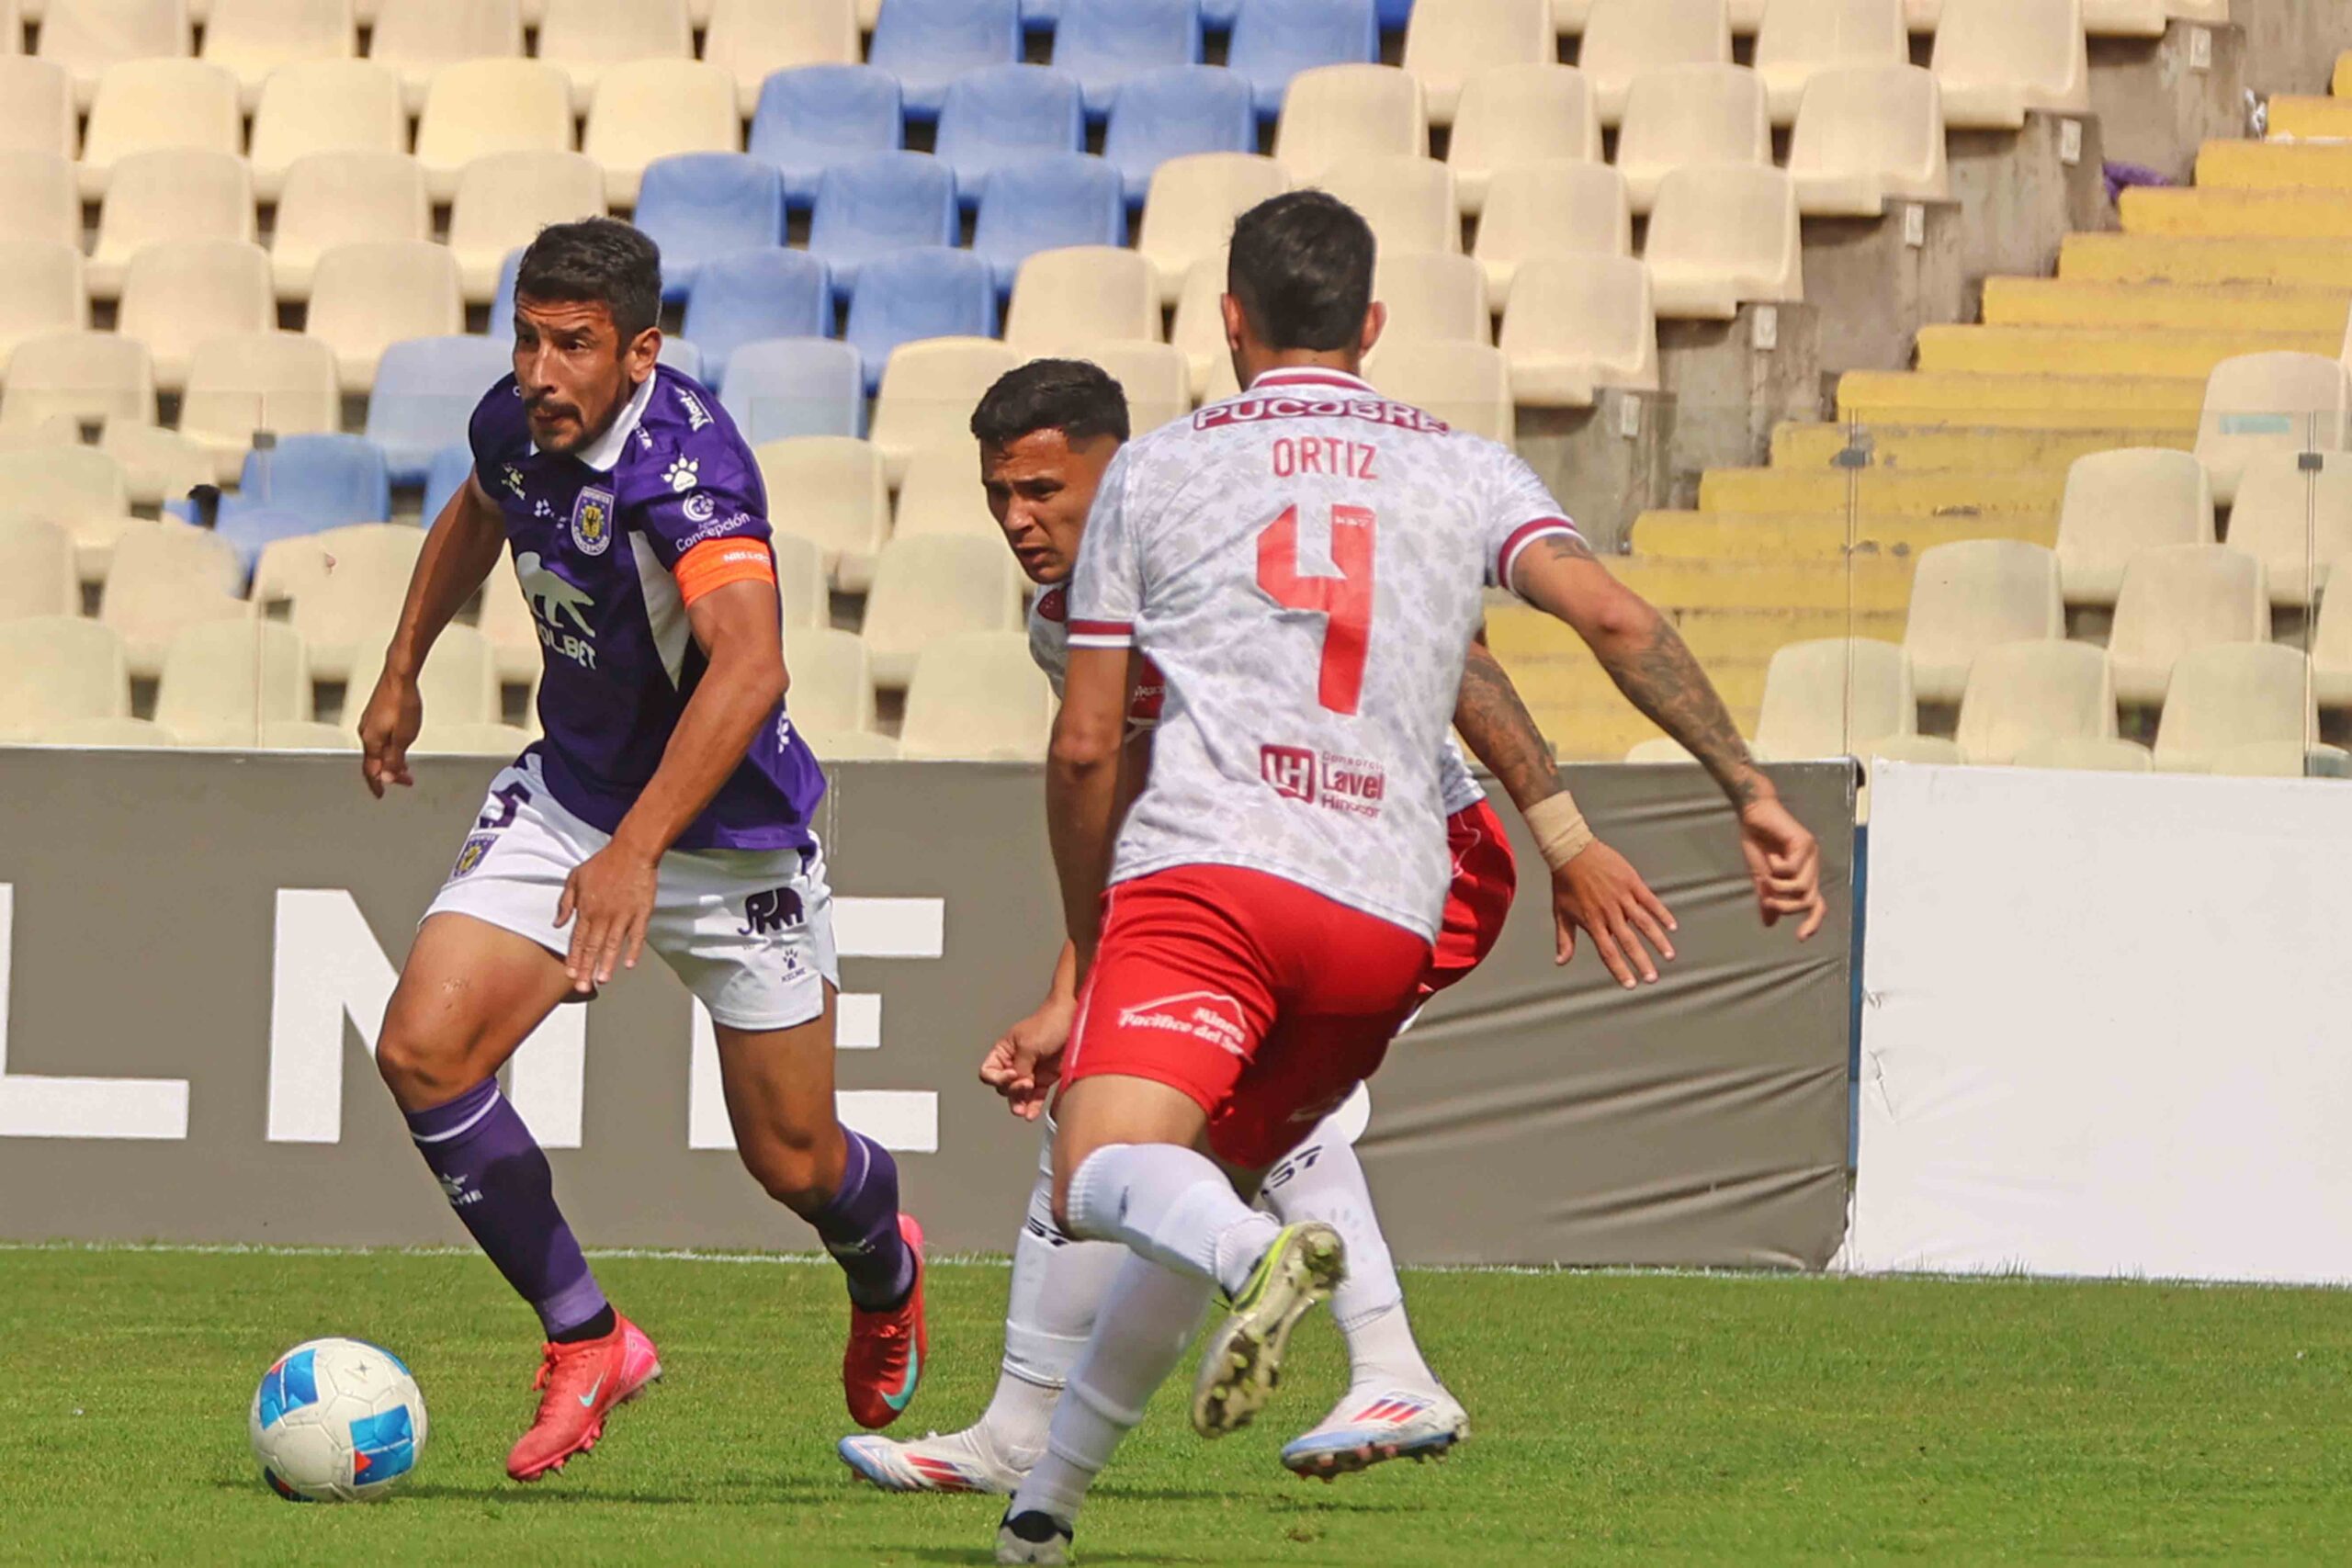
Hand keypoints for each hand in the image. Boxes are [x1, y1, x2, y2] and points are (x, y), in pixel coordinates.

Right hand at [357, 667, 421, 798]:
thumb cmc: (402, 701)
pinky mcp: (375, 713)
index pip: (370, 771)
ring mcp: (369, 721)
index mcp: (371, 741)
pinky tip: (397, 745)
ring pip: (377, 749)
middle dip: (389, 773)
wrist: (400, 675)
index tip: (381, 794)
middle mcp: (366, 732)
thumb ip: (395, 759)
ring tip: (404, 765)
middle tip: (404, 780)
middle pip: (374, 761)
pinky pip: (379, 737)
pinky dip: (388, 747)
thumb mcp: (404, 737)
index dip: (377, 784)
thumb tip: (389, 777)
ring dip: (390, 760)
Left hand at [554, 840, 659, 994]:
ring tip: (602, 980)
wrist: (631, 851)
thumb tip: (557, 923)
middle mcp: (603, 915)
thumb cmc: (604, 862)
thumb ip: (565, 902)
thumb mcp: (575, 877)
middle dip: (587, 969)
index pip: (578, 939)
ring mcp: (623, 914)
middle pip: (593, 947)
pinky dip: (634, 950)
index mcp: (586, 908)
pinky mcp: (642, 912)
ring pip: (613, 944)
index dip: (574, 958)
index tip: (570, 975)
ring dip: (607, 964)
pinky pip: (638, 935)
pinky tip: (630, 964)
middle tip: (583, 987)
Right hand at [978, 998, 1073, 1121]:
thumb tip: (1019, 1085)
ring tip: (1023, 1111)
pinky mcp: (1045, 1079)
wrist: (1074, 1020)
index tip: (1011, 1074)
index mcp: (1004, 1051)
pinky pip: (1035, 1097)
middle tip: (1026, 1084)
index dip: (996, 1078)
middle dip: (1012, 1089)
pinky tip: (1031, 1114)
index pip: (988, 1072)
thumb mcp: (1028, 1044)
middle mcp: (1014, 1063)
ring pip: (1018, 1095)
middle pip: (1003, 1086)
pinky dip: (1033, 1106)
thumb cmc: (1049, 1023)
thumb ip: (1020, 1067)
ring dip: (1019, 1103)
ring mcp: (1030, 1072)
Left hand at [1553, 840, 1677, 987]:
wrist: (1571, 851)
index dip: (1620, 970)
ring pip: (1644, 923)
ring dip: (1658, 941)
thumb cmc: (1564, 883)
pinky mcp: (1632, 883)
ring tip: (1669, 956)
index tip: (1631, 984)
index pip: (1608, 952)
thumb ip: (1564, 939)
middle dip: (1642, 962)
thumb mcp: (1560, 913)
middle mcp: (1609, 913)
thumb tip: (1560, 961)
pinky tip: (1672, 926)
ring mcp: (1622, 897)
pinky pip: (1650, 901)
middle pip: (1628, 942)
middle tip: (1653, 978)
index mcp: (1593, 922)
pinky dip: (1661, 913)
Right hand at [1737, 796, 1826, 940]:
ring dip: (1779, 888)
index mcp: (1804, 875)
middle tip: (1767, 898)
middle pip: (1809, 900)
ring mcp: (1810, 855)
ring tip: (1766, 876)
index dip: (1812, 922)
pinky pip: (1793, 870)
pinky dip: (1777, 869)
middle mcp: (1812, 866)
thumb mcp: (1761, 877)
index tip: (1800, 937)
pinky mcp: (1803, 843)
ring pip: (1802, 888)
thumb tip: (1769, 923)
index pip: (1817, 904)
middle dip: (1786, 906)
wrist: (1752, 813)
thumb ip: (1767, 899)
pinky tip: (1770, 857)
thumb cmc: (1758, 840)